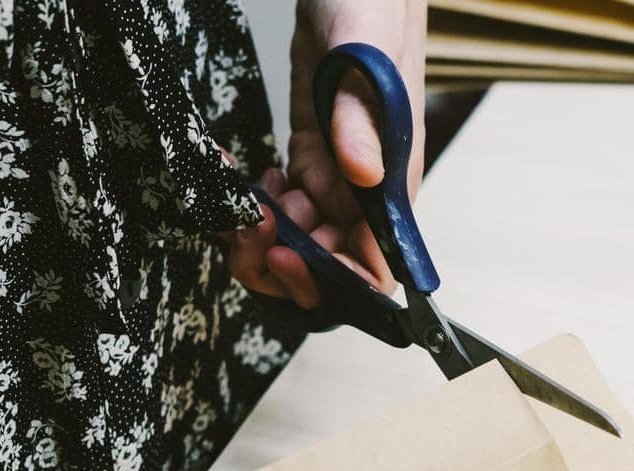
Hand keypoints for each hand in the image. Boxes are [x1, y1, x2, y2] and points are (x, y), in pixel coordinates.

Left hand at [223, 0, 426, 307]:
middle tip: (250, 227)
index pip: (376, 265)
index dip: (335, 280)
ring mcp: (334, 177)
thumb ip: (362, 115)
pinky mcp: (308, 156)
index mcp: (391, 180)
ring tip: (242, 199)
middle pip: (330, 267)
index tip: (292, 255)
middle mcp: (365, 191)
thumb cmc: (371, 2)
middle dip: (284, 263)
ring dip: (261, 236)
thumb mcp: (363, 48)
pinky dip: (253, 203)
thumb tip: (363, 175)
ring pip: (300, 242)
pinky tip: (243, 173)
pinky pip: (281, 205)